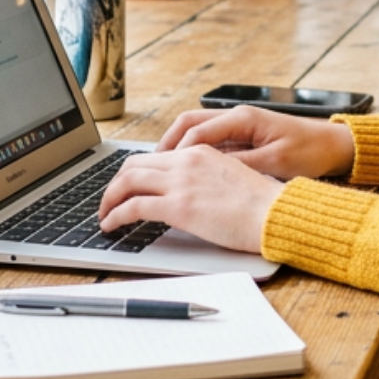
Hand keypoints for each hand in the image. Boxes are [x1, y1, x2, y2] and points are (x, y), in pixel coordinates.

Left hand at [97, 146, 283, 252]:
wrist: (274, 213)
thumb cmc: (261, 204)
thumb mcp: (230, 178)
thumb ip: (204, 179)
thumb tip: (189, 195)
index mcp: (200, 152)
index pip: (154, 157)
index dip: (134, 172)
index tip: (127, 187)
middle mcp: (186, 161)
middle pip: (133, 165)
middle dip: (115, 183)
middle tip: (109, 200)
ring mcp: (180, 182)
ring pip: (127, 182)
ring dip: (109, 199)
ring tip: (104, 215)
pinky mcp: (177, 206)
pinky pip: (132, 207)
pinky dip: (115, 216)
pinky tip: (111, 225)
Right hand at [157, 106, 354, 179]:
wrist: (334, 146)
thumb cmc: (311, 152)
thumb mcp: (275, 162)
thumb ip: (241, 165)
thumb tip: (209, 172)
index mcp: (243, 118)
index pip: (196, 132)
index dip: (174, 153)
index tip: (159, 171)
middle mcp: (237, 116)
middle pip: (188, 124)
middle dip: (166, 145)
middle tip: (148, 167)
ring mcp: (240, 124)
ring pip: (196, 130)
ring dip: (177, 147)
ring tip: (161, 169)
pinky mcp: (244, 134)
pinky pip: (211, 139)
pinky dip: (194, 151)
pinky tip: (187, 170)